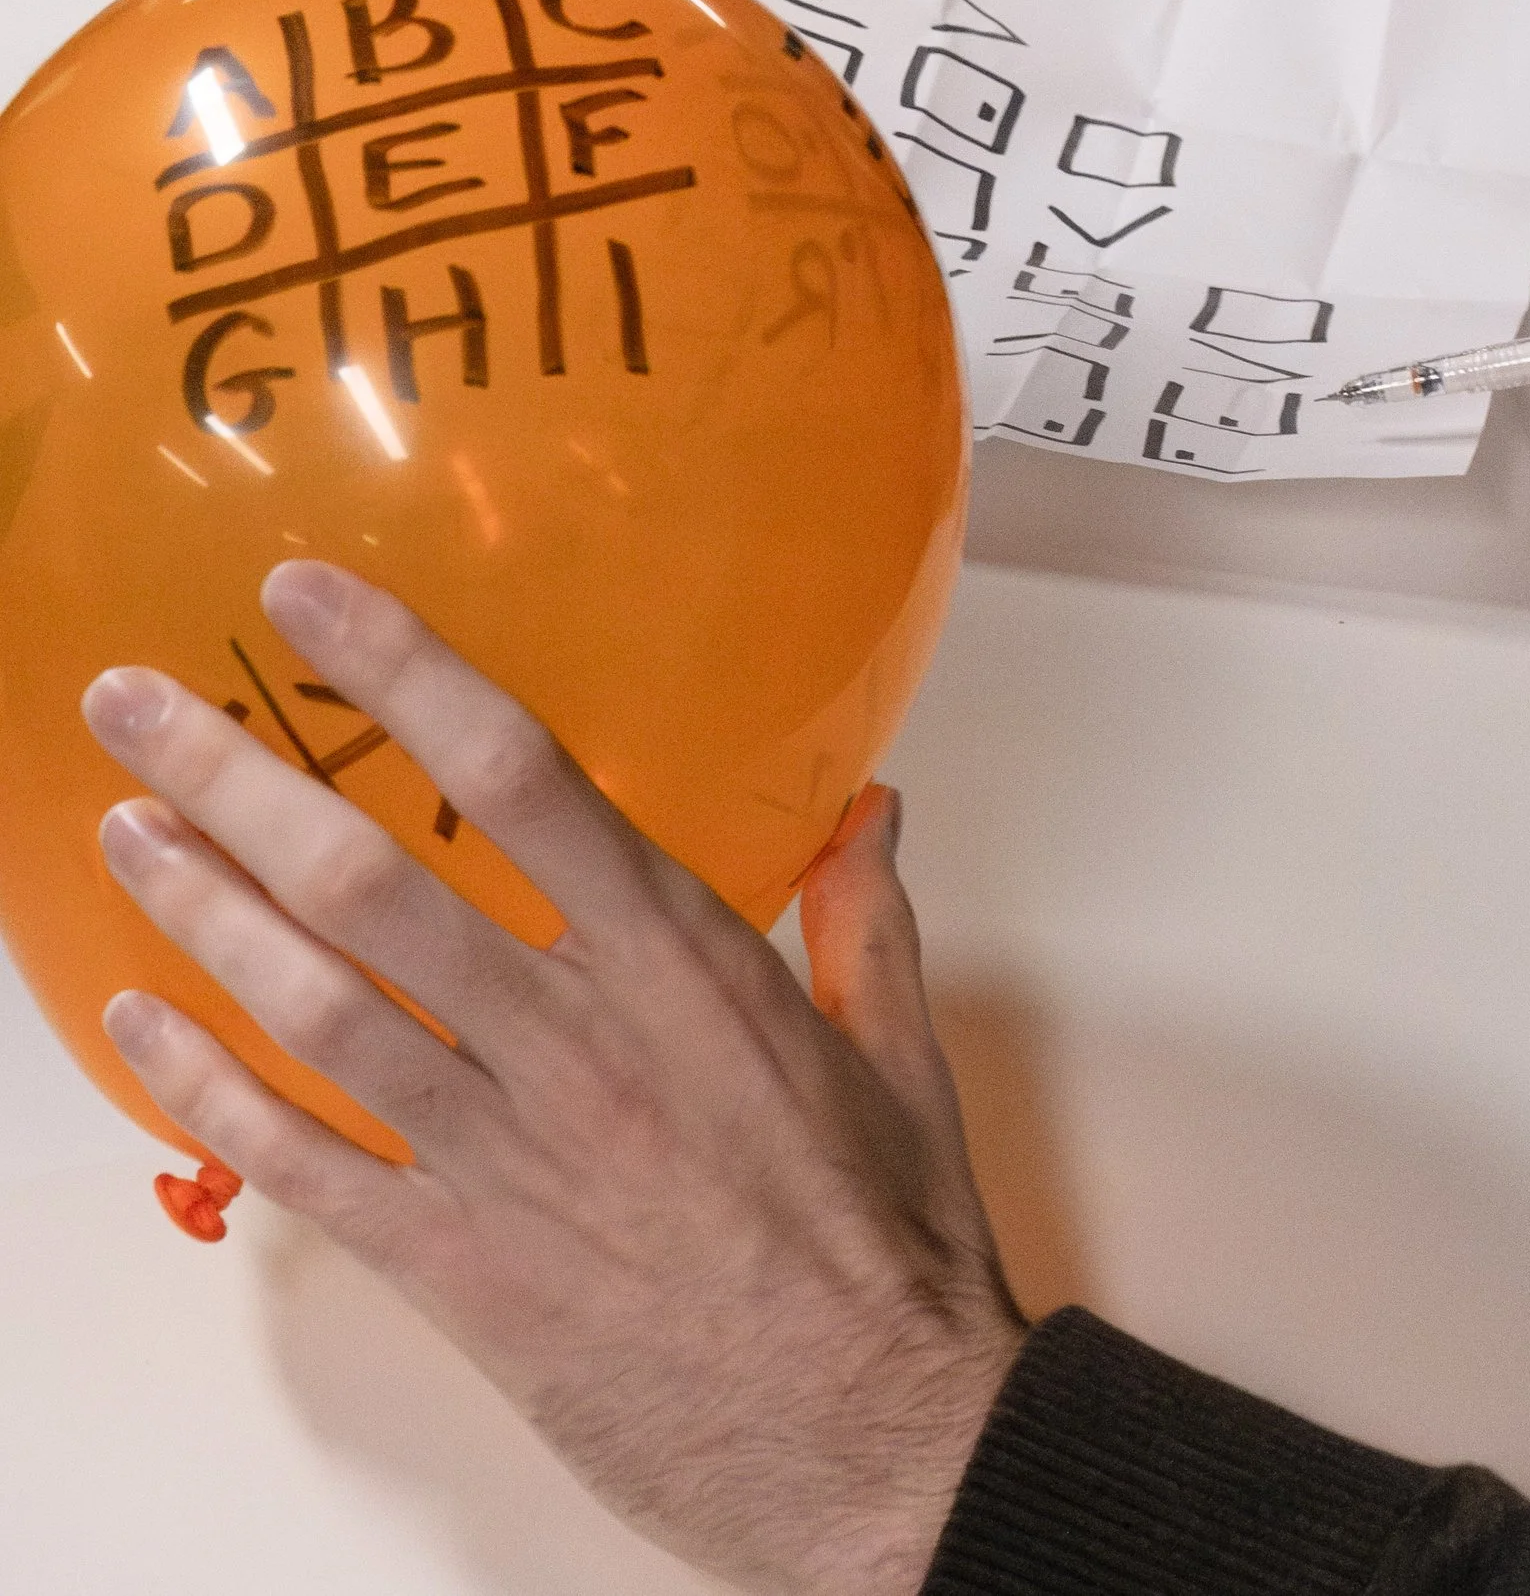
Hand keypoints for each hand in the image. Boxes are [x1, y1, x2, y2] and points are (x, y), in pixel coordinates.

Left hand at [83, 561, 1021, 1595]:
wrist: (879, 1438)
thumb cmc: (892, 1247)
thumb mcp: (898, 1054)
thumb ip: (865, 914)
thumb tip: (871, 808)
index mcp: (681, 959)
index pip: (517, 770)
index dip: (401, 671)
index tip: (307, 600)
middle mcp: (573, 1036)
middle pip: (369, 876)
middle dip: (233, 778)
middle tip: (136, 705)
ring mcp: (505, 1154)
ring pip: (313, 1005)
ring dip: (201, 909)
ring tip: (122, 834)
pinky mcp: (461, 1268)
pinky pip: (305, 1163)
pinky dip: (208, 1091)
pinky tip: (145, 1027)